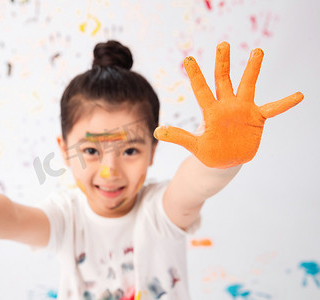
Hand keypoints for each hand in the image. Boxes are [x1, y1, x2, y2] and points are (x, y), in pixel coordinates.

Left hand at [154, 42, 303, 167]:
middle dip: (223, 63)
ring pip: (248, 85)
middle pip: (224, 80)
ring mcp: (242, 109)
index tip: (188, 59)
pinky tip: (298, 95)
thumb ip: (178, 137)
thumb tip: (157, 131)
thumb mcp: (194, 146)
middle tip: (222, 45)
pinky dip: (284, 103)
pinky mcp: (256, 118)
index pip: (201, 90)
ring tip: (257, 52)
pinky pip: (273, 108)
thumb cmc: (209, 152)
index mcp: (211, 111)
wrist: (225, 161)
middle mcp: (226, 106)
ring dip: (252, 70)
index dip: (195, 76)